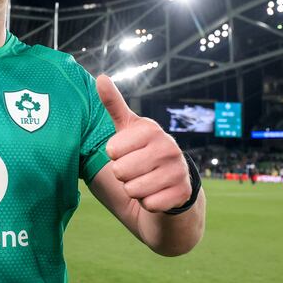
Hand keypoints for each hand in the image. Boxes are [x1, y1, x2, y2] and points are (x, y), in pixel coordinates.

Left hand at [95, 74, 190, 211]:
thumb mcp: (127, 129)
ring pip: (133, 189)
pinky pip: (148, 204)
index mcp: (151, 129)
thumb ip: (114, 105)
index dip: (114, 156)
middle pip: (120, 171)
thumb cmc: (141, 152)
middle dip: (123, 175)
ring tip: (145, 181)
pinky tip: (157, 194)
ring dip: (134, 190)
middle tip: (136, 169)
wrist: (170, 184)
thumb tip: (100, 77)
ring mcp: (177, 170)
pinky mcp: (182, 193)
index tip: (127, 152)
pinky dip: (148, 204)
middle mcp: (168, 146)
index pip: (111, 150)